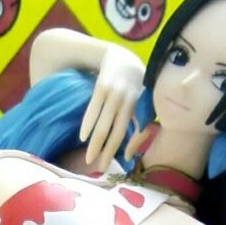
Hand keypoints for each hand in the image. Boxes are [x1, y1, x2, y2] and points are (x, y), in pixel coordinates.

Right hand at [79, 44, 144, 170]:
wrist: (121, 56)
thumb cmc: (134, 85)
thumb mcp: (143, 101)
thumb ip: (140, 124)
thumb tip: (131, 154)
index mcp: (143, 103)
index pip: (138, 130)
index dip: (133, 145)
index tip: (125, 160)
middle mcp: (130, 99)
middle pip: (118, 131)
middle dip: (108, 152)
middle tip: (100, 168)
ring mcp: (115, 92)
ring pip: (104, 124)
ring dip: (96, 144)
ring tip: (89, 159)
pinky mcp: (102, 86)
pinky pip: (93, 109)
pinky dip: (87, 124)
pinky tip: (82, 137)